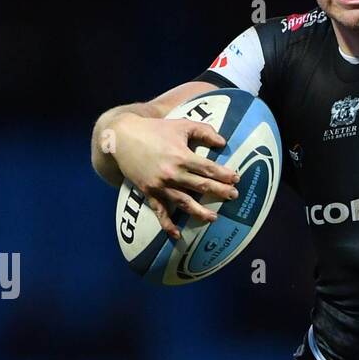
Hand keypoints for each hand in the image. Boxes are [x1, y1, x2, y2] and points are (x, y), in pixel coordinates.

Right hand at [104, 114, 239, 237]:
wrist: (122, 138)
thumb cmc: (155, 130)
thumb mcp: (181, 124)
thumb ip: (203, 131)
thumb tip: (223, 143)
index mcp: (181, 156)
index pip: (208, 168)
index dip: (224, 175)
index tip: (236, 179)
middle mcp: (172, 173)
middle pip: (201, 186)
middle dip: (220, 192)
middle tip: (234, 196)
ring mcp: (160, 185)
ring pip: (185, 202)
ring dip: (200, 212)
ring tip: (214, 218)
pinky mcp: (149, 193)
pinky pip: (160, 211)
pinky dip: (168, 224)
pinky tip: (177, 234)